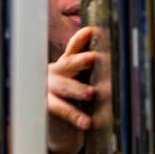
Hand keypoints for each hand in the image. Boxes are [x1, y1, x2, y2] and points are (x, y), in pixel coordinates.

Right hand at [47, 26, 96, 153]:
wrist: (55, 123)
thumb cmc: (72, 97)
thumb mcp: (80, 78)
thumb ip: (89, 64)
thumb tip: (107, 46)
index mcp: (65, 63)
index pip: (75, 47)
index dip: (83, 38)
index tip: (94, 31)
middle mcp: (55, 72)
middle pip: (69, 64)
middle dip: (81, 61)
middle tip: (94, 58)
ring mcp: (49, 89)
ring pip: (65, 87)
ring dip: (77, 89)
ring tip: (91, 93)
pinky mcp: (47, 107)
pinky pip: (62, 110)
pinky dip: (75, 116)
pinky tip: (87, 122)